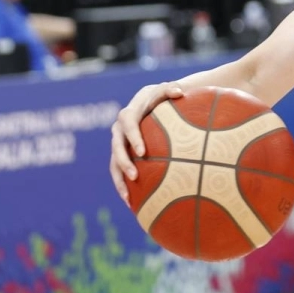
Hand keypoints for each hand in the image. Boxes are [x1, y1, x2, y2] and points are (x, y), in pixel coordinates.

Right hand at [109, 82, 183, 203]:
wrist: (153, 104)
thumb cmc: (163, 97)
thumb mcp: (166, 90)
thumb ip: (171, 89)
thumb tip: (180, 92)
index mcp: (129, 114)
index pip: (127, 124)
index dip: (133, 137)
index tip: (142, 152)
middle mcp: (119, 130)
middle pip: (116, 147)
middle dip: (123, 162)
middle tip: (134, 175)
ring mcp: (118, 144)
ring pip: (113, 163)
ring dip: (119, 180)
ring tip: (128, 197)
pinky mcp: (121, 155)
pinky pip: (118, 172)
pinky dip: (123, 186)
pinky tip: (132, 203)